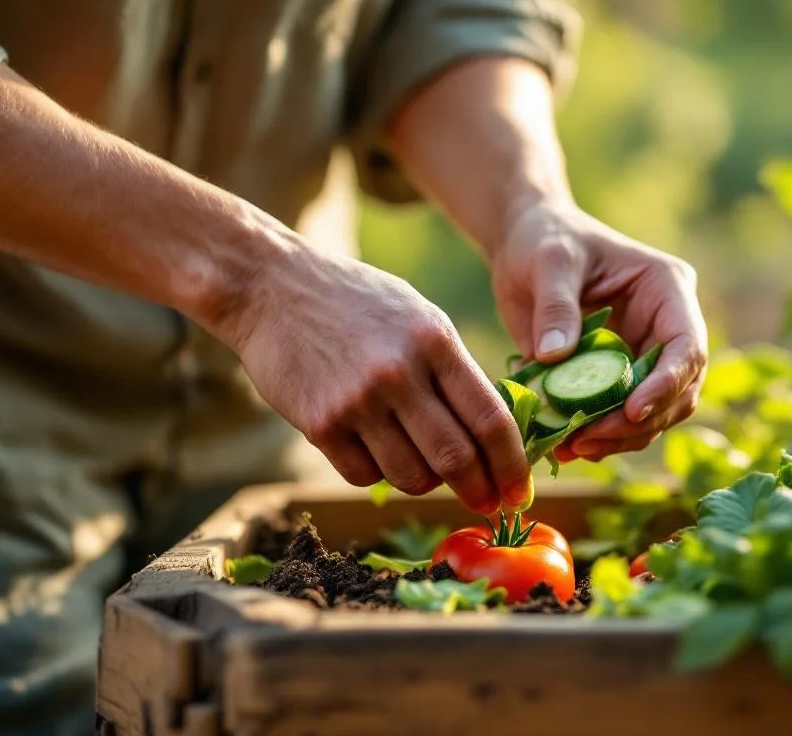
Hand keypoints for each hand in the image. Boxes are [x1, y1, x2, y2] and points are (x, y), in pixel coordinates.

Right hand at [220, 243, 531, 512]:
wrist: (272, 287)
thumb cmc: (356, 301)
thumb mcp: (419, 317)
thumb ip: (455, 369)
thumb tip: (492, 434)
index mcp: (435, 342)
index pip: (490, 419)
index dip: (512, 465)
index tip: (519, 491)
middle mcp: (399, 373)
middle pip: (456, 458)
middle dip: (479, 491)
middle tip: (486, 504)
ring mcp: (357, 402)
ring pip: (411, 477)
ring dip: (425, 482)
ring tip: (422, 465)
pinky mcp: (319, 424)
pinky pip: (364, 476)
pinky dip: (377, 474)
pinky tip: (374, 449)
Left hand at [491, 199, 707, 460]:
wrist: (523, 246)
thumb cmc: (545, 240)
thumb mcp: (549, 262)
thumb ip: (556, 306)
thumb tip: (555, 356)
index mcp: (667, 289)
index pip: (687, 345)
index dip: (667, 384)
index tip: (632, 411)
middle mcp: (665, 327)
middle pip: (678, 390)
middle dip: (638, 422)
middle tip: (587, 440)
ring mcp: (643, 356)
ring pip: (654, 414)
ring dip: (619, 439)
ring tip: (572, 448)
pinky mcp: (616, 379)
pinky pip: (619, 418)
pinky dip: (597, 437)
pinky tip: (564, 446)